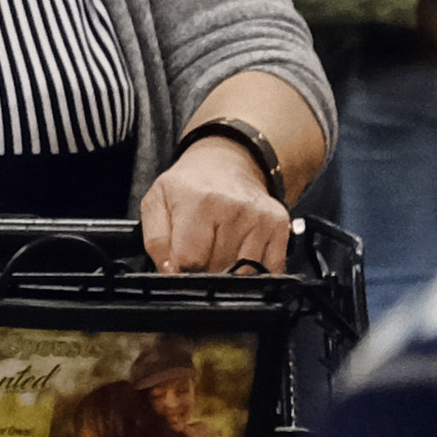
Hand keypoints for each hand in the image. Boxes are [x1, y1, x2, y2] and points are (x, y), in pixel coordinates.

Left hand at [142, 133, 296, 272]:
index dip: (181, 267)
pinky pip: (269, 269)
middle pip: (217, 269)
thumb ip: (156, 241)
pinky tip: (242, 250)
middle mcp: (234, 209)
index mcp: (200, 203)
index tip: (181, 257)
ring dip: (230, 269)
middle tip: (201, 246)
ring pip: (243, 274)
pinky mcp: (280, 226)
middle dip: (205, 268)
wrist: (226, 163)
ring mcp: (261, 218)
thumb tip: (170, 271)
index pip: (191, 260)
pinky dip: (255, 270)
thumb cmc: (189, 186)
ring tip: (220, 246)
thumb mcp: (156, 203)